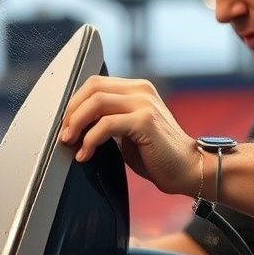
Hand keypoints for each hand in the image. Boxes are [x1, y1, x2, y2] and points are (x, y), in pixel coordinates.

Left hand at [61, 76, 198, 195]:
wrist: (188, 170)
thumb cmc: (158, 156)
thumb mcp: (128, 132)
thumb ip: (108, 121)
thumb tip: (77, 125)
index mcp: (137, 89)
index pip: (95, 83)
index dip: (75, 102)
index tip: (66, 125)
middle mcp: (141, 90)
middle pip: (92, 88)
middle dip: (72, 112)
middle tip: (64, 135)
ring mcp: (144, 104)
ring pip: (96, 102)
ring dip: (76, 124)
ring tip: (71, 144)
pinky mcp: (145, 121)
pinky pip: (106, 125)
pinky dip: (90, 140)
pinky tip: (86, 155)